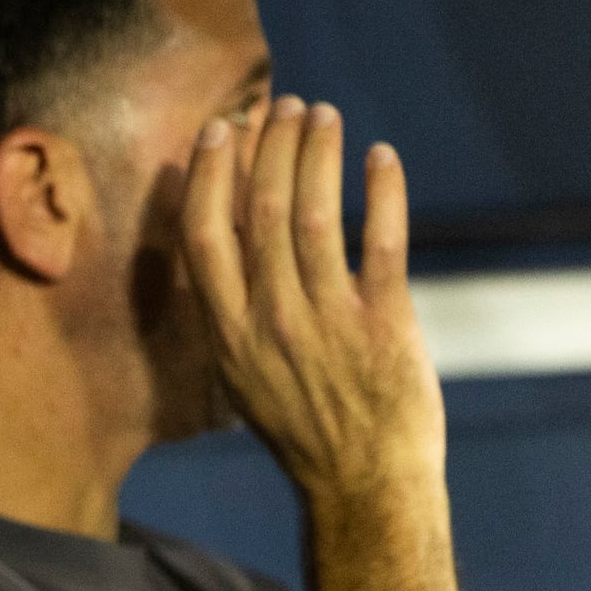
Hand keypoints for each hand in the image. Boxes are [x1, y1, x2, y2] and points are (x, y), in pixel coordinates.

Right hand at [180, 97, 444, 505]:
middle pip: (262, 213)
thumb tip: (226, 242)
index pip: (205, 235)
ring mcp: (328, 322)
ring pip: (316, 217)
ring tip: (324, 115)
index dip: (208, 175)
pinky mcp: (385, 324)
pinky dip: (381, 192)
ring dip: (318, 155)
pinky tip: (380, 156)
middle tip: (283, 107)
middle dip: (270, 148)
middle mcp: (270, 321)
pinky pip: (382, 242)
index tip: (219, 130)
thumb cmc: (303, 428)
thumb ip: (232, 312)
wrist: (363, 484)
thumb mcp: (243, 374)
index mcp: (227, 332)